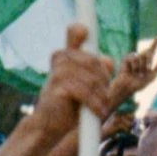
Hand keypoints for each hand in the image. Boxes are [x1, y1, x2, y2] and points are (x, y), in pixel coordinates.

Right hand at [31, 24, 113, 142]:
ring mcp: (57, 71)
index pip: (75, 32)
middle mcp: (61, 59)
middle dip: (104, 80)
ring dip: (100, 95)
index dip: (80, 29)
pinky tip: (97, 112)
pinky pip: (83, 91)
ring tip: (101, 108)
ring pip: (90, 78)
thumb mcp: (86, 86)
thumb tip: (108, 59)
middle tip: (105, 97)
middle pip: (93, 60)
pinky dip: (93, 103)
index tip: (86, 31)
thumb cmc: (69, 105)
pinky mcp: (56, 86)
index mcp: (67, 55)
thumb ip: (96, 71)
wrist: (48, 126)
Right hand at [106, 37, 156, 115]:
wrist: (127, 87)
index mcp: (147, 61)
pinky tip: (130, 71)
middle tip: (143, 72)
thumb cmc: (139, 84)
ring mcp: (133, 57)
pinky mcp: (127, 58)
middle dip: (148, 63)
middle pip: (148, 53)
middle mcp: (140, 57)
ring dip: (140, 67)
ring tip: (136, 73)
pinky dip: (134, 66)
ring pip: (141, 56)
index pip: (152, 49)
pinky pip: (134, 58)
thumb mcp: (152, 77)